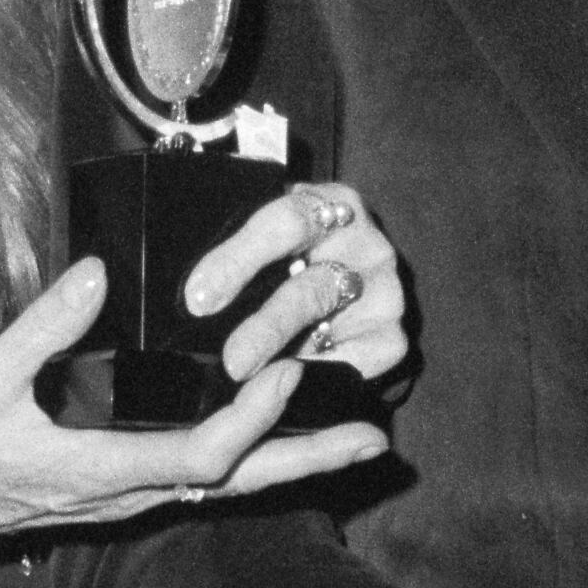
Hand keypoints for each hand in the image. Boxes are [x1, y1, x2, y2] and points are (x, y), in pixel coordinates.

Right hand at [0, 260, 387, 559]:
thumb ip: (40, 329)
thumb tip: (95, 274)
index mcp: (105, 468)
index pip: (202, 455)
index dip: (250, 421)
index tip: (284, 373)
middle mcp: (135, 490)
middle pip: (242, 484)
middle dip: (309, 459)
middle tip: (375, 439)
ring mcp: (137, 494)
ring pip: (234, 485)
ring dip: (296, 461)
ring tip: (358, 435)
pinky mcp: (133, 486)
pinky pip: (212, 478)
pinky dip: (258, 457)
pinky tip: (287, 432)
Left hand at [184, 180, 409, 384]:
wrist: (340, 278)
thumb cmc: (289, 254)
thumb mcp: (267, 236)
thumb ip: (237, 252)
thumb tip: (195, 297)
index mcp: (333, 205)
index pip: (289, 223)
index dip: (240, 260)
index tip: (200, 299)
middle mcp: (368, 245)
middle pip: (313, 287)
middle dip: (268, 326)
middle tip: (233, 361)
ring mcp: (386, 292)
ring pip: (332, 327)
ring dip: (287, 354)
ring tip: (250, 379)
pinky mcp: (392, 336)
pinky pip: (358, 361)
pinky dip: (321, 373)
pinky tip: (288, 382)